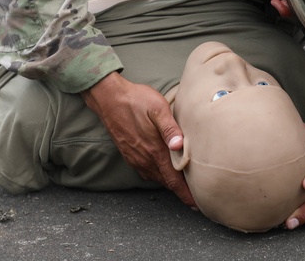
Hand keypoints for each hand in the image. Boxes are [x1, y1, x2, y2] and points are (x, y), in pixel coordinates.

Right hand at [81, 72, 193, 205]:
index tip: (196, 204)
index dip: (185, 194)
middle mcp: (144, 159)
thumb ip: (170, 128)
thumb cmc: (136, 100)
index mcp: (154, 150)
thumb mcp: (158, 109)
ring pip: (156, 177)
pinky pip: (146, 171)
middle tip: (195, 197)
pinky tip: (164, 170)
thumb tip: (180, 146)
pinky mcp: (129, 154)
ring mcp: (135, 158)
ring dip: (169, 183)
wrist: (109, 99)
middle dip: (181, 191)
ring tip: (184, 186)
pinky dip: (158, 175)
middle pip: (166, 182)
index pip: (173, 180)